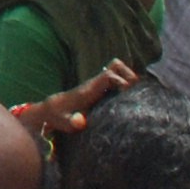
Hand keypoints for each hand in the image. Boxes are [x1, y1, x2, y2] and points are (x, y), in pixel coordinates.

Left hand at [13, 61, 136, 143]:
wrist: (53, 109)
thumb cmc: (60, 117)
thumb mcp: (65, 122)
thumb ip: (72, 122)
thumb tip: (81, 122)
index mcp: (90, 89)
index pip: (108, 75)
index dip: (121, 80)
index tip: (127, 93)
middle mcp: (96, 82)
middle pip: (116, 65)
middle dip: (129, 75)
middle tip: (135, 92)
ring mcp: (99, 83)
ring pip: (118, 68)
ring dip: (130, 77)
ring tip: (136, 93)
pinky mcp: (102, 88)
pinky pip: (118, 77)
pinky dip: (127, 82)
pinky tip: (131, 97)